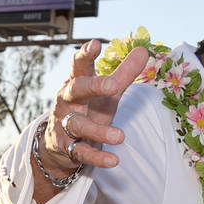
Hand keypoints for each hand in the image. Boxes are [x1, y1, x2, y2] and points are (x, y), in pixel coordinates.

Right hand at [42, 39, 148, 174]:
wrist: (59, 144)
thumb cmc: (88, 109)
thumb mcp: (107, 93)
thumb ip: (124, 73)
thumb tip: (144, 49)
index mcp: (77, 84)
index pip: (79, 67)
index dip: (85, 55)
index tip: (95, 44)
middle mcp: (67, 103)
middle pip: (75, 90)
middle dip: (92, 86)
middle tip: (113, 85)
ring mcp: (65, 125)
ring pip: (78, 125)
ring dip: (98, 130)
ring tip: (120, 136)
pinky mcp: (67, 148)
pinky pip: (81, 152)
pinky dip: (97, 157)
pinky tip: (114, 160)